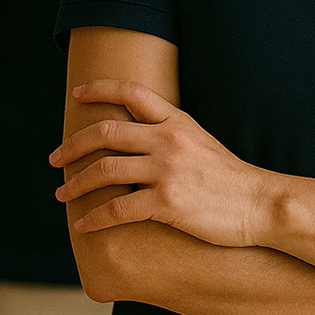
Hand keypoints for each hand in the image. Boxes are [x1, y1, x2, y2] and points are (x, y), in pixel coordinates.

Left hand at [51, 80, 268, 247]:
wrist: (259, 203)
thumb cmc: (229, 178)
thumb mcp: (201, 141)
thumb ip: (170, 134)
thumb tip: (138, 137)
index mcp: (177, 121)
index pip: (132, 92)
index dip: (100, 88)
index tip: (77, 93)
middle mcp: (169, 139)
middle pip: (107, 131)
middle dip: (73, 144)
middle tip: (55, 158)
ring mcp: (168, 171)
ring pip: (105, 170)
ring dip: (76, 183)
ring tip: (62, 194)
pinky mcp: (167, 204)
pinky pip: (118, 208)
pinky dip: (94, 218)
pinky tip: (82, 226)